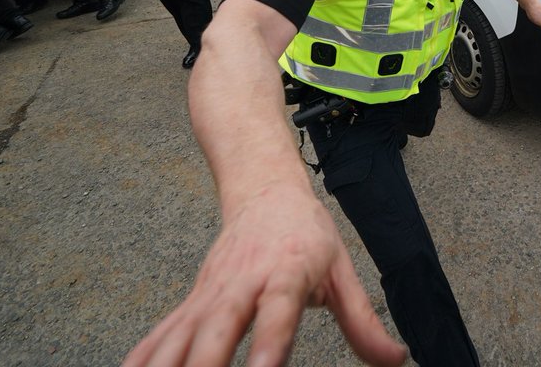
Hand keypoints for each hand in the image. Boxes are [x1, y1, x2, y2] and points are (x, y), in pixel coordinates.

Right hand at [121, 183, 406, 366]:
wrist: (265, 190)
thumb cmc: (306, 233)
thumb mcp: (342, 270)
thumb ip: (363, 321)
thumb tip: (396, 359)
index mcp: (286, 273)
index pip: (278, 312)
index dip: (269, 344)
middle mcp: (243, 283)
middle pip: (218, 327)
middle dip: (206, 365)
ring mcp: (210, 293)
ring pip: (179, 334)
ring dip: (167, 364)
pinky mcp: (191, 301)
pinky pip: (161, 335)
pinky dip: (144, 358)